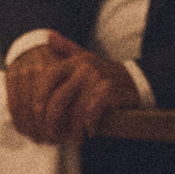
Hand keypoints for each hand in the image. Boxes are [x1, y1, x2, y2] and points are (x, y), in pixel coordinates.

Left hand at [6, 33, 140, 144]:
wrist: (136, 80)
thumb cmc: (105, 73)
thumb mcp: (86, 58)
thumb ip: (66, 48)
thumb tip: (49, 35)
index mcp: (75, 61)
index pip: (48, 78)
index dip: (39, 99)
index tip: (38, 116)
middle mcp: (84, 68)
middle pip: (58, 99)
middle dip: (53, 121)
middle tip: (54, 134)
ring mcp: (97, 78)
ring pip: (76, 110)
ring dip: (74, 129)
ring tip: (75, 138)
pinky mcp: (109, 90)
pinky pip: (92, 112)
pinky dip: (90, 125)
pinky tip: (91, 132)